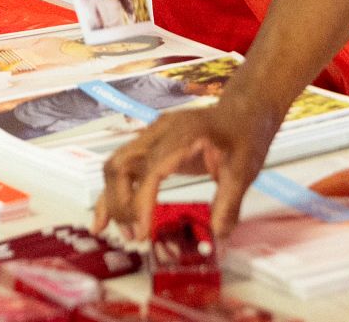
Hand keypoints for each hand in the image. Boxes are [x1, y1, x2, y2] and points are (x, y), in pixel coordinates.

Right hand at [92, 99, 281, 241]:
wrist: (243, 111)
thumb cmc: (244, 136)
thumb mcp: (244, 170)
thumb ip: (229, 203)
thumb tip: (216, 236)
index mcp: (182, 134)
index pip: (150, 169)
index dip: (141, 202)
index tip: (142, 232)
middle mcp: (159, 132)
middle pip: (122, 166)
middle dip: (121, 204)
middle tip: (134, 237)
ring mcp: (151, 136)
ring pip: (116, 166)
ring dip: (113, 200)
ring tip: (119, 232)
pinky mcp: (150, 145)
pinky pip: (123, 167)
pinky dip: (112, 193)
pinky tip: (104, 218)